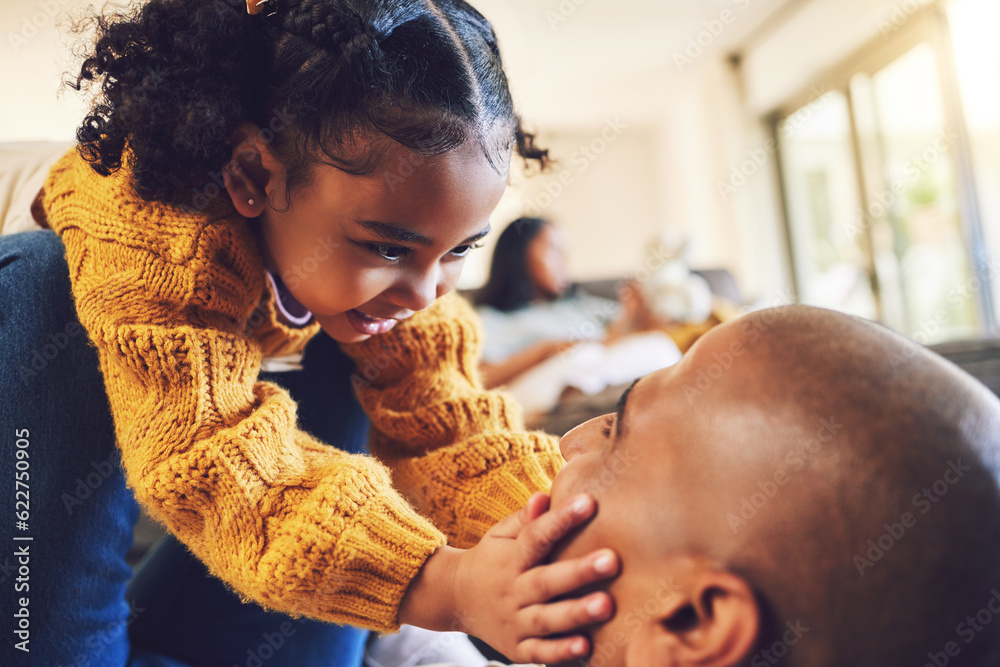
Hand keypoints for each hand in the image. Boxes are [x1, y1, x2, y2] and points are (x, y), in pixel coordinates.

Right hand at [455, 492, 618, 663]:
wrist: (454, 599)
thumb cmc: (492, 560)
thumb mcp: (500, 535)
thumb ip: (525, 519)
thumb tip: (544, 497)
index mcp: (510, 559)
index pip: (536, 537)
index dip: (561, 519)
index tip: (589, 503)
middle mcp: (512, 591)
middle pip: (546, 581)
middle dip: (579, 572)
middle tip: (611, 560)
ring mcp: (514, 622)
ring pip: (546, 619)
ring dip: (576, 613)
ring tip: (606, 605)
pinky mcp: (517, 648)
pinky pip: (539, 652)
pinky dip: (560, 652)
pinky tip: (585, 646)